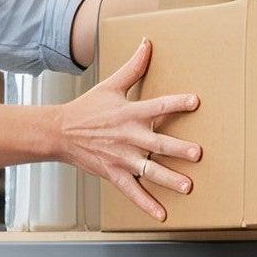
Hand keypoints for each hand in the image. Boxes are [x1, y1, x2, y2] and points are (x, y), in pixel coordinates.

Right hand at [56, 38, 200, 222]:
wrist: (60, 132)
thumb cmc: (88, 108)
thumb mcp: (111, 85)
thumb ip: (133, 67)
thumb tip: (147, 43)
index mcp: (130, 114)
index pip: (157, 106)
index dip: (176, 103)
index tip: (195, 101)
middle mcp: (129, 137)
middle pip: (157, 143)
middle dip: (177, 149)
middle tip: (197, 153)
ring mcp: (122, 158)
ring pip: (149, 170)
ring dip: (168, 179)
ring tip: (187, 186)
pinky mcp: (114, 174)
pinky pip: (133, 192)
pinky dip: (146, 204)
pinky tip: (162, 214)